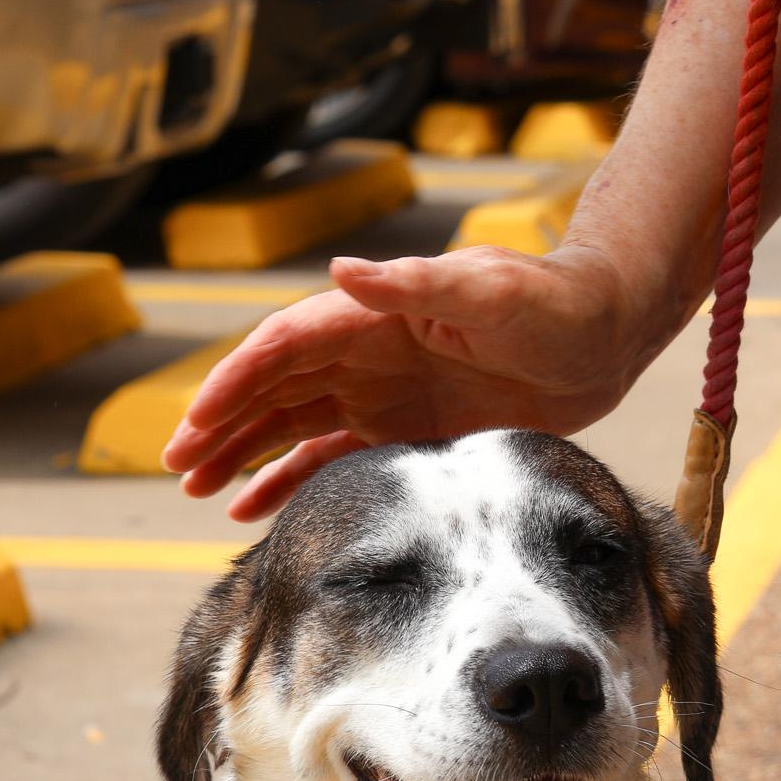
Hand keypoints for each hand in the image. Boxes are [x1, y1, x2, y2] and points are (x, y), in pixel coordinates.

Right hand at [162, 242, 649, 519]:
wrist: (603, 333)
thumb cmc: (550, 300)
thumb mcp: (487, 286)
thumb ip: (415, 282)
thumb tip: (341, 270)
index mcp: (371, 314)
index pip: (282, 347)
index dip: (235, 381)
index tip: (196, 422)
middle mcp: (364, 352)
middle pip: (271, 389)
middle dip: (219, 426)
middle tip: (177, 467)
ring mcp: (379, 393)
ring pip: (290, 427)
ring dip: (241, 456)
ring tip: (196, 491)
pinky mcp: (404, 431)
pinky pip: (331, 460)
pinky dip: (289, 481)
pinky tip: (252, 510)